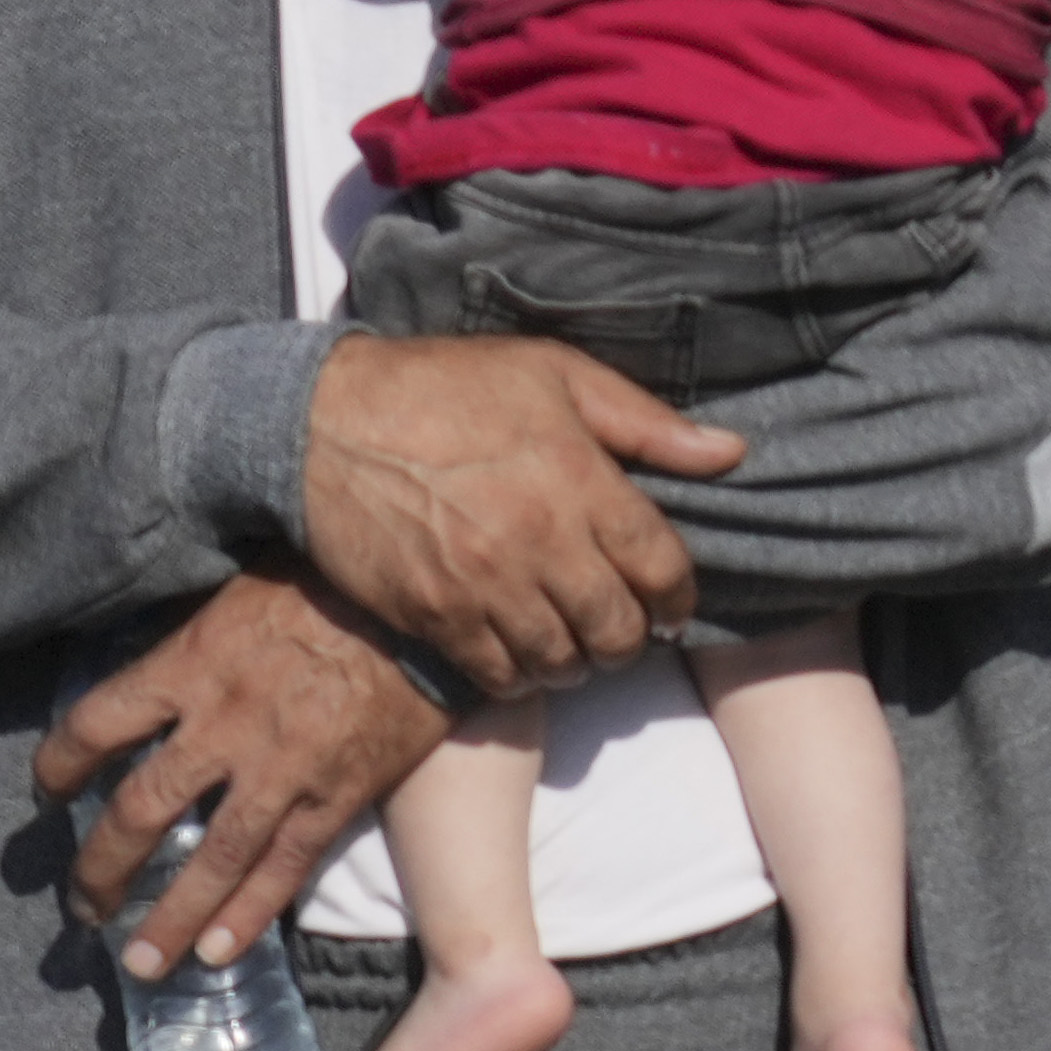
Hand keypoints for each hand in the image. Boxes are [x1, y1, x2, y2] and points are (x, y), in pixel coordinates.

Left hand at [39, 574, 445, 975]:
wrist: (426, 606)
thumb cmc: (331, 582)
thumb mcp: (238, 591)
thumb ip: (195, 637)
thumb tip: (157, 667)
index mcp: (189, 665)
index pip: (95, 725)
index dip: (58, 766)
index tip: (47, 792)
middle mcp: (223, 726)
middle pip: (139, 810)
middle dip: (102, 868)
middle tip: (82, 907)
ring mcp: (281, 769)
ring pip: (212, 858)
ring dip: (170, 919)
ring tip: (142, 964)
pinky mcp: (336, 797)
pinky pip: (285, 868)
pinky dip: (249, 915)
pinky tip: (218, 953)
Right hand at [299, 331, 735, 701]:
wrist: (321, 421)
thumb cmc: (442, 388)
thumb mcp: (553, 374)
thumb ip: (646, 423)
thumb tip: (729, 452)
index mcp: (580, 482)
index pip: (663, 571)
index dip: (678, 599)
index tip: (669, 604)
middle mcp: (540, 541)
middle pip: (619, 631)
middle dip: (631, 639)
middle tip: (619, 629)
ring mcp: (485, 585)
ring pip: (564, 663)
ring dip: (577, 662)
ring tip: (571, 642)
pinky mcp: (436, 616)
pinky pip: (500, 676)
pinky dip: (520, 676)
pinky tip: (518, 651)